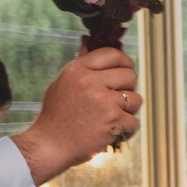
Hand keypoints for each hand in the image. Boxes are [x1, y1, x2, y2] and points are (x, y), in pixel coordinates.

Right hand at [11, 49, 139, 183]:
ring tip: (111, 118)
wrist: (50, 145)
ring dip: (129, 110)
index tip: (126, 70)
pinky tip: (112, 132)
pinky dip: (127, 130)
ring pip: (136, 98)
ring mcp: (103, 101)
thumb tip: (88, 41)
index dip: (124, 61)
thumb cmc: (57, 115)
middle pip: (129, 75)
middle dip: (127, 88)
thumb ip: (81, 65)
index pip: (111, 54)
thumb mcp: (62, 84)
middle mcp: (89, 82)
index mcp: (77, 70)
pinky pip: (135, 121)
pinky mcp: (113, 120)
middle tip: (116, 101)